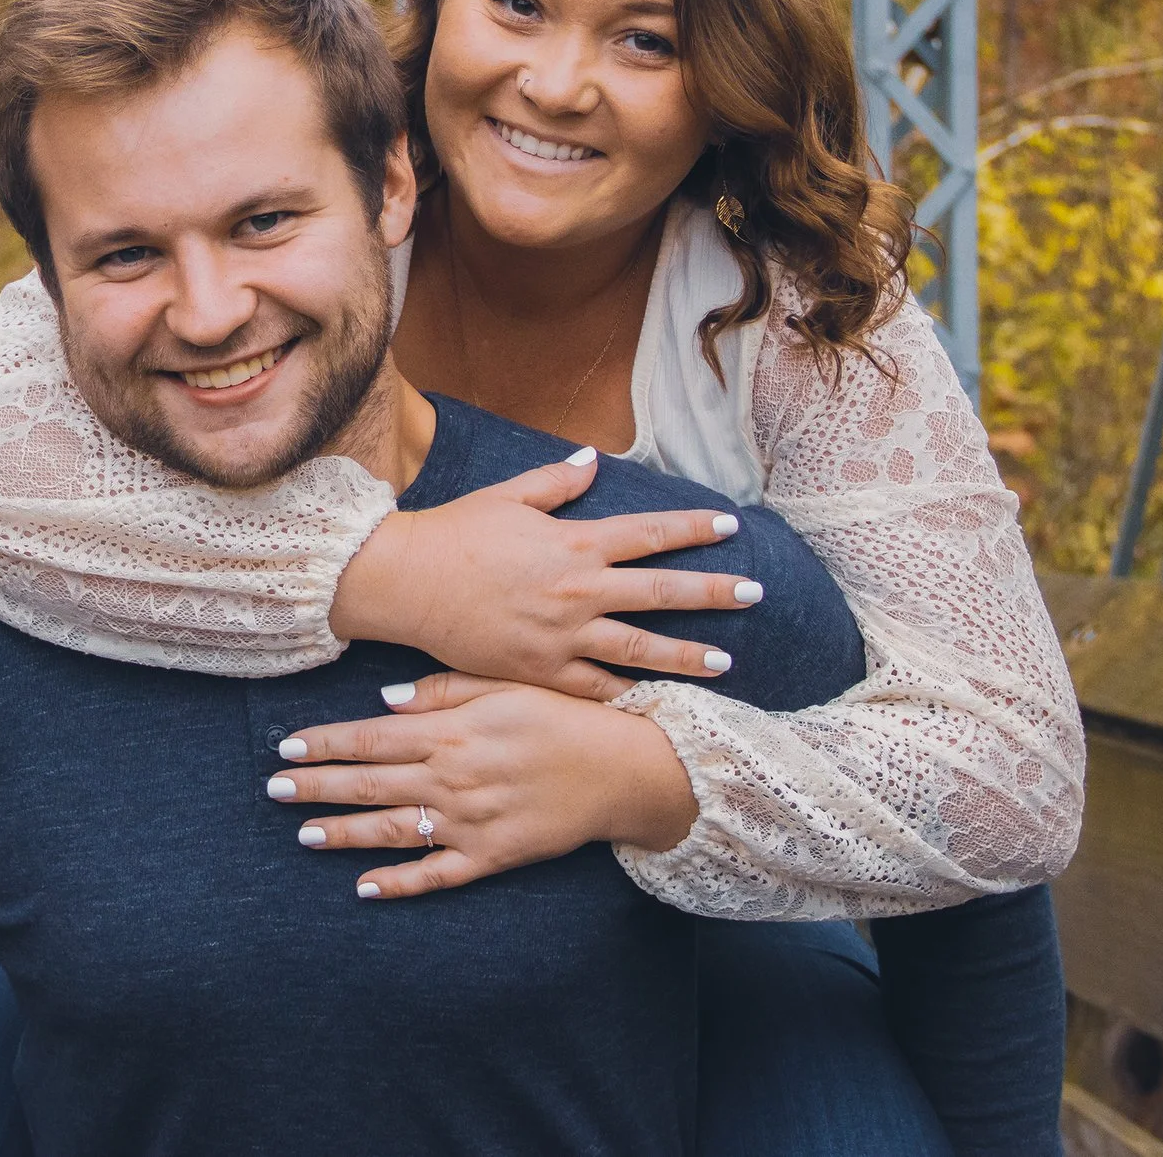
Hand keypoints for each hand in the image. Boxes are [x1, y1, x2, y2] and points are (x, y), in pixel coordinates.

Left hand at [264, 673, 699, 898]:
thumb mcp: (504, 686)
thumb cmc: (562, 718)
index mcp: (452, 732)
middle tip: (273, 791)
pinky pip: (437, 875)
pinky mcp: (492, 857)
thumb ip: (443, 691)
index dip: (325, 744)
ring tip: (302, 834)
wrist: (623, 769)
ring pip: (393, 829)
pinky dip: (399, 883)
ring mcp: (470, 821)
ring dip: (344, 833)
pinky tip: (363, 887)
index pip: (371, 738)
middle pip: (370, 783)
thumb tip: (384, 700)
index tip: (285, 748)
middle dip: (316, 787)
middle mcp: (453, 778)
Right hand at [328, 451, 758, 698]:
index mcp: (576, 543)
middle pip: (662, 592)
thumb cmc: (454, 533)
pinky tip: (656, 701)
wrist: (407, 582)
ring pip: (641, 648)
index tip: (731, 527)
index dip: (694, 529)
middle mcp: (580, 590)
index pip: (651, 533)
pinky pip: (596, 687)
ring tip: (726, 662)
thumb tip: (594, 461)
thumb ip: (556, 482)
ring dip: (687, 654)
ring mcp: (565, 635)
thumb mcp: (507, 496)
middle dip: (714, 593)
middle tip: (755, 593)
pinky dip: (628, 694)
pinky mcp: (542, 670)